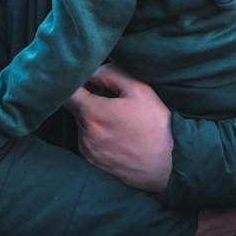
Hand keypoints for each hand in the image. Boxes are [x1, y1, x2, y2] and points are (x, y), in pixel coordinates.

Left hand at [65, 64, 172, 192]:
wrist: (168, 164)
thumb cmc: (155, 126)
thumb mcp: (138, 88)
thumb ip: (110, 73)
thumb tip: (92, 71)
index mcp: (91, 114)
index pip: (68, 92)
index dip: (77, 82)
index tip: (90, 81)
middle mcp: (84, 135)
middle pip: (77, 108)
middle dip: (91, 100)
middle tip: (114, 100)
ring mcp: (88, 151)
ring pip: (83, 124)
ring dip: (95, 118)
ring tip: (119, 120)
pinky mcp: (94, 163)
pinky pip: (89, 140)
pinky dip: (98, 134)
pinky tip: (119, 134)